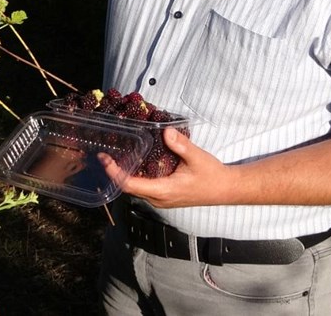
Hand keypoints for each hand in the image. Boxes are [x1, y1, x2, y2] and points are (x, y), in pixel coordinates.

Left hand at [103, 128, 232, 208]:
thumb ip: (181, 145)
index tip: (105, 160)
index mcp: (163, 191)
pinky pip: (144, 188)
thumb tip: (166, 131)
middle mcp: (158, 199)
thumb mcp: (197, 157)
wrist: (226, 189)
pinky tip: (134, 163)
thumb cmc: (212, 175)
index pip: (130, 185)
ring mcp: (161, 199)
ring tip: (115, 158)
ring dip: (123, 175)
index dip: (115, 173)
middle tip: (105, 155)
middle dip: (115, 172)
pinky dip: (135, 177)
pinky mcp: (165, 196)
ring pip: (136, 189)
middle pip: (129, 188)